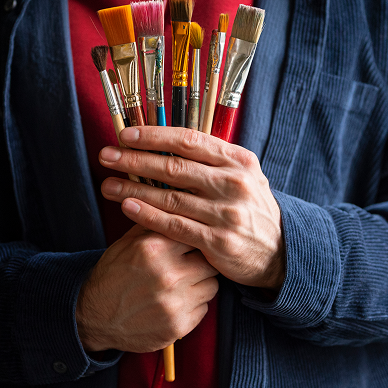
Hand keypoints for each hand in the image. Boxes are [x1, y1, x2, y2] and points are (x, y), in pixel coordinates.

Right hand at [76, 224, 219, 352]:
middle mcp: (168, 275)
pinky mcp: (179, 325)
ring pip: (212, 286)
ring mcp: (175, 303)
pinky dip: (193, 306)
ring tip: (181, 285)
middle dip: (201, 262)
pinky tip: (174, 303)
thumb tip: (178, 205)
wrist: (94, 318)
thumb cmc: (112, 276)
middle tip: (188, 266)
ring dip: (200, 285)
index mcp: (155, 249)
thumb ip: (154, 224)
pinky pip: (204, 309)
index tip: (191, 244)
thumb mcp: (127, 243)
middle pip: (209, 261)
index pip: (195, 235)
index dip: (194, 240)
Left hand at [98, 126, 285, 291]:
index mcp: (238, 161)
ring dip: (133, 188)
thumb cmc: (251, 210)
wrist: (280, 252)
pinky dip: (149, 215)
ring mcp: (226, 213)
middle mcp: (234, 184)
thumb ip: (212, 160)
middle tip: (106, 156)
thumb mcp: (243, 176)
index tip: (125, 135)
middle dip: (134, 160)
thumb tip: (168, 140)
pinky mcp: (218, 242)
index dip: (154, 136)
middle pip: (174, 167)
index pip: (189, 141)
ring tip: (108, 185)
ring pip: (170, 196)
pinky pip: (175, 225)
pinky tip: (128, 207)